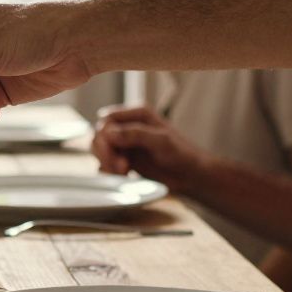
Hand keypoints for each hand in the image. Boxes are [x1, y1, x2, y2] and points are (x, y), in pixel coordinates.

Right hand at [91, 105, 207, 192]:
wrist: (191, 176)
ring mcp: (125, 142)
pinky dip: (109, 170)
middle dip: (106, 152)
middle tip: (121, 167)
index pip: (107, 119)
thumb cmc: (183, 155)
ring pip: (100, 149)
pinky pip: (105, 162)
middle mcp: (129, 125)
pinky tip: (123, 175)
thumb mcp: (162, 142)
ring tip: (123, 172)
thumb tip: (109, 133)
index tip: (114, 152)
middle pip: (100, 134)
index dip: (105, 136)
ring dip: (106, 162)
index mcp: (138, 114)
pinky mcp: (124, 158)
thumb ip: (136, 134)